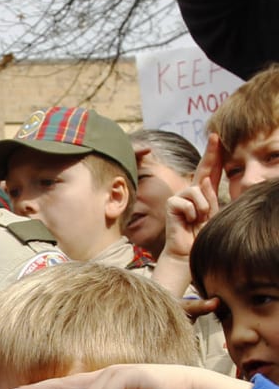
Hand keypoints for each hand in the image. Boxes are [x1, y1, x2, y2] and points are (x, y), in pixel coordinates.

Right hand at [164, 137, 223, 260]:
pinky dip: (191, 214)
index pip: (211, 170)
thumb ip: (210, 197)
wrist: (188, 251)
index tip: (216, 138)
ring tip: (197, 220)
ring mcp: (180, 196)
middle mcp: (191, 191)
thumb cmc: (201, 233)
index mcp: (203, 192)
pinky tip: (187, 222)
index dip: (214, 154)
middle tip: (216, 138)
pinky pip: (188, 203)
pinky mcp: (171, 204)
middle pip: (203, 169)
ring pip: (198, 191)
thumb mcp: (213, 214)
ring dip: (203, 208)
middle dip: (211, 153)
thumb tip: (203, 182)